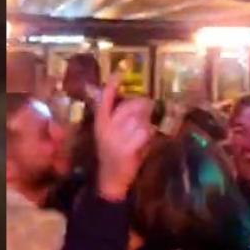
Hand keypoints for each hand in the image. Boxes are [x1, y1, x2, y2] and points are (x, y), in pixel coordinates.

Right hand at [94, 76, 154, 201]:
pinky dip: (149, 135)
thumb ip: (119, 118)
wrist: (110, 179)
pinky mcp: (126, 148)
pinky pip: (144, 132)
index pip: (105, 99)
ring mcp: (116, 138)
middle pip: (129, 106)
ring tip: (144, 131)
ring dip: (146, 123)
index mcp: (100, 122)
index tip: (120, 70)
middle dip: (142, 105)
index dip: (112, 84)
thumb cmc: (113, 154)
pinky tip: (146, 140)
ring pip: (140, 119)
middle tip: (148, 108)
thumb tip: (139, 102)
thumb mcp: (110, 133)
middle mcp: (106, 127)